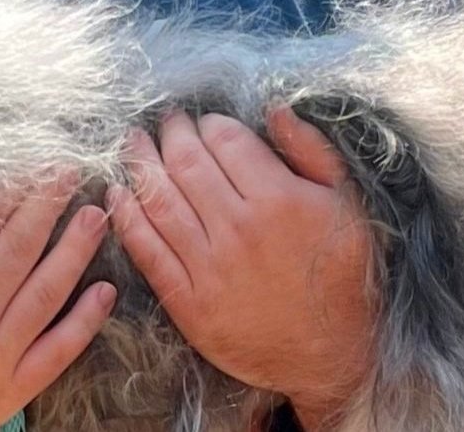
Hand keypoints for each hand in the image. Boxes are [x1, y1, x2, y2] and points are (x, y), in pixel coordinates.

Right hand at [0, 174, 116, 431]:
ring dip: (75, 250)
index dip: (8, 188)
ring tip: (96, 215)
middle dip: (47, 204)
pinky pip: (58, 350)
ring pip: (46, 292)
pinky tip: (105, 291)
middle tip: (69, 171)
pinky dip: (86, 320)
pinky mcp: (11, 388)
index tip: (29, 163)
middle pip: (18, 248)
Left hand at [108, 109, 379, 428]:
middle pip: (187, 164)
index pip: (226, 141)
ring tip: (132, 143)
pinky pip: (148, 250)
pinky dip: (127, 217)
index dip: (208, 123)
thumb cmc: (342, 276)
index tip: (203, 121)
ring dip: (140, 165)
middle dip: (170, 134)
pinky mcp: (189, 302)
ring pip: (160, 200)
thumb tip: (275, 110)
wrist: (332, 354)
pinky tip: (116, 194)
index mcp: (279, 199)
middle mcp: (239, 228)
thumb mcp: (347, 205)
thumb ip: (312, 152)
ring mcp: (210, 267)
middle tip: (164, 122)